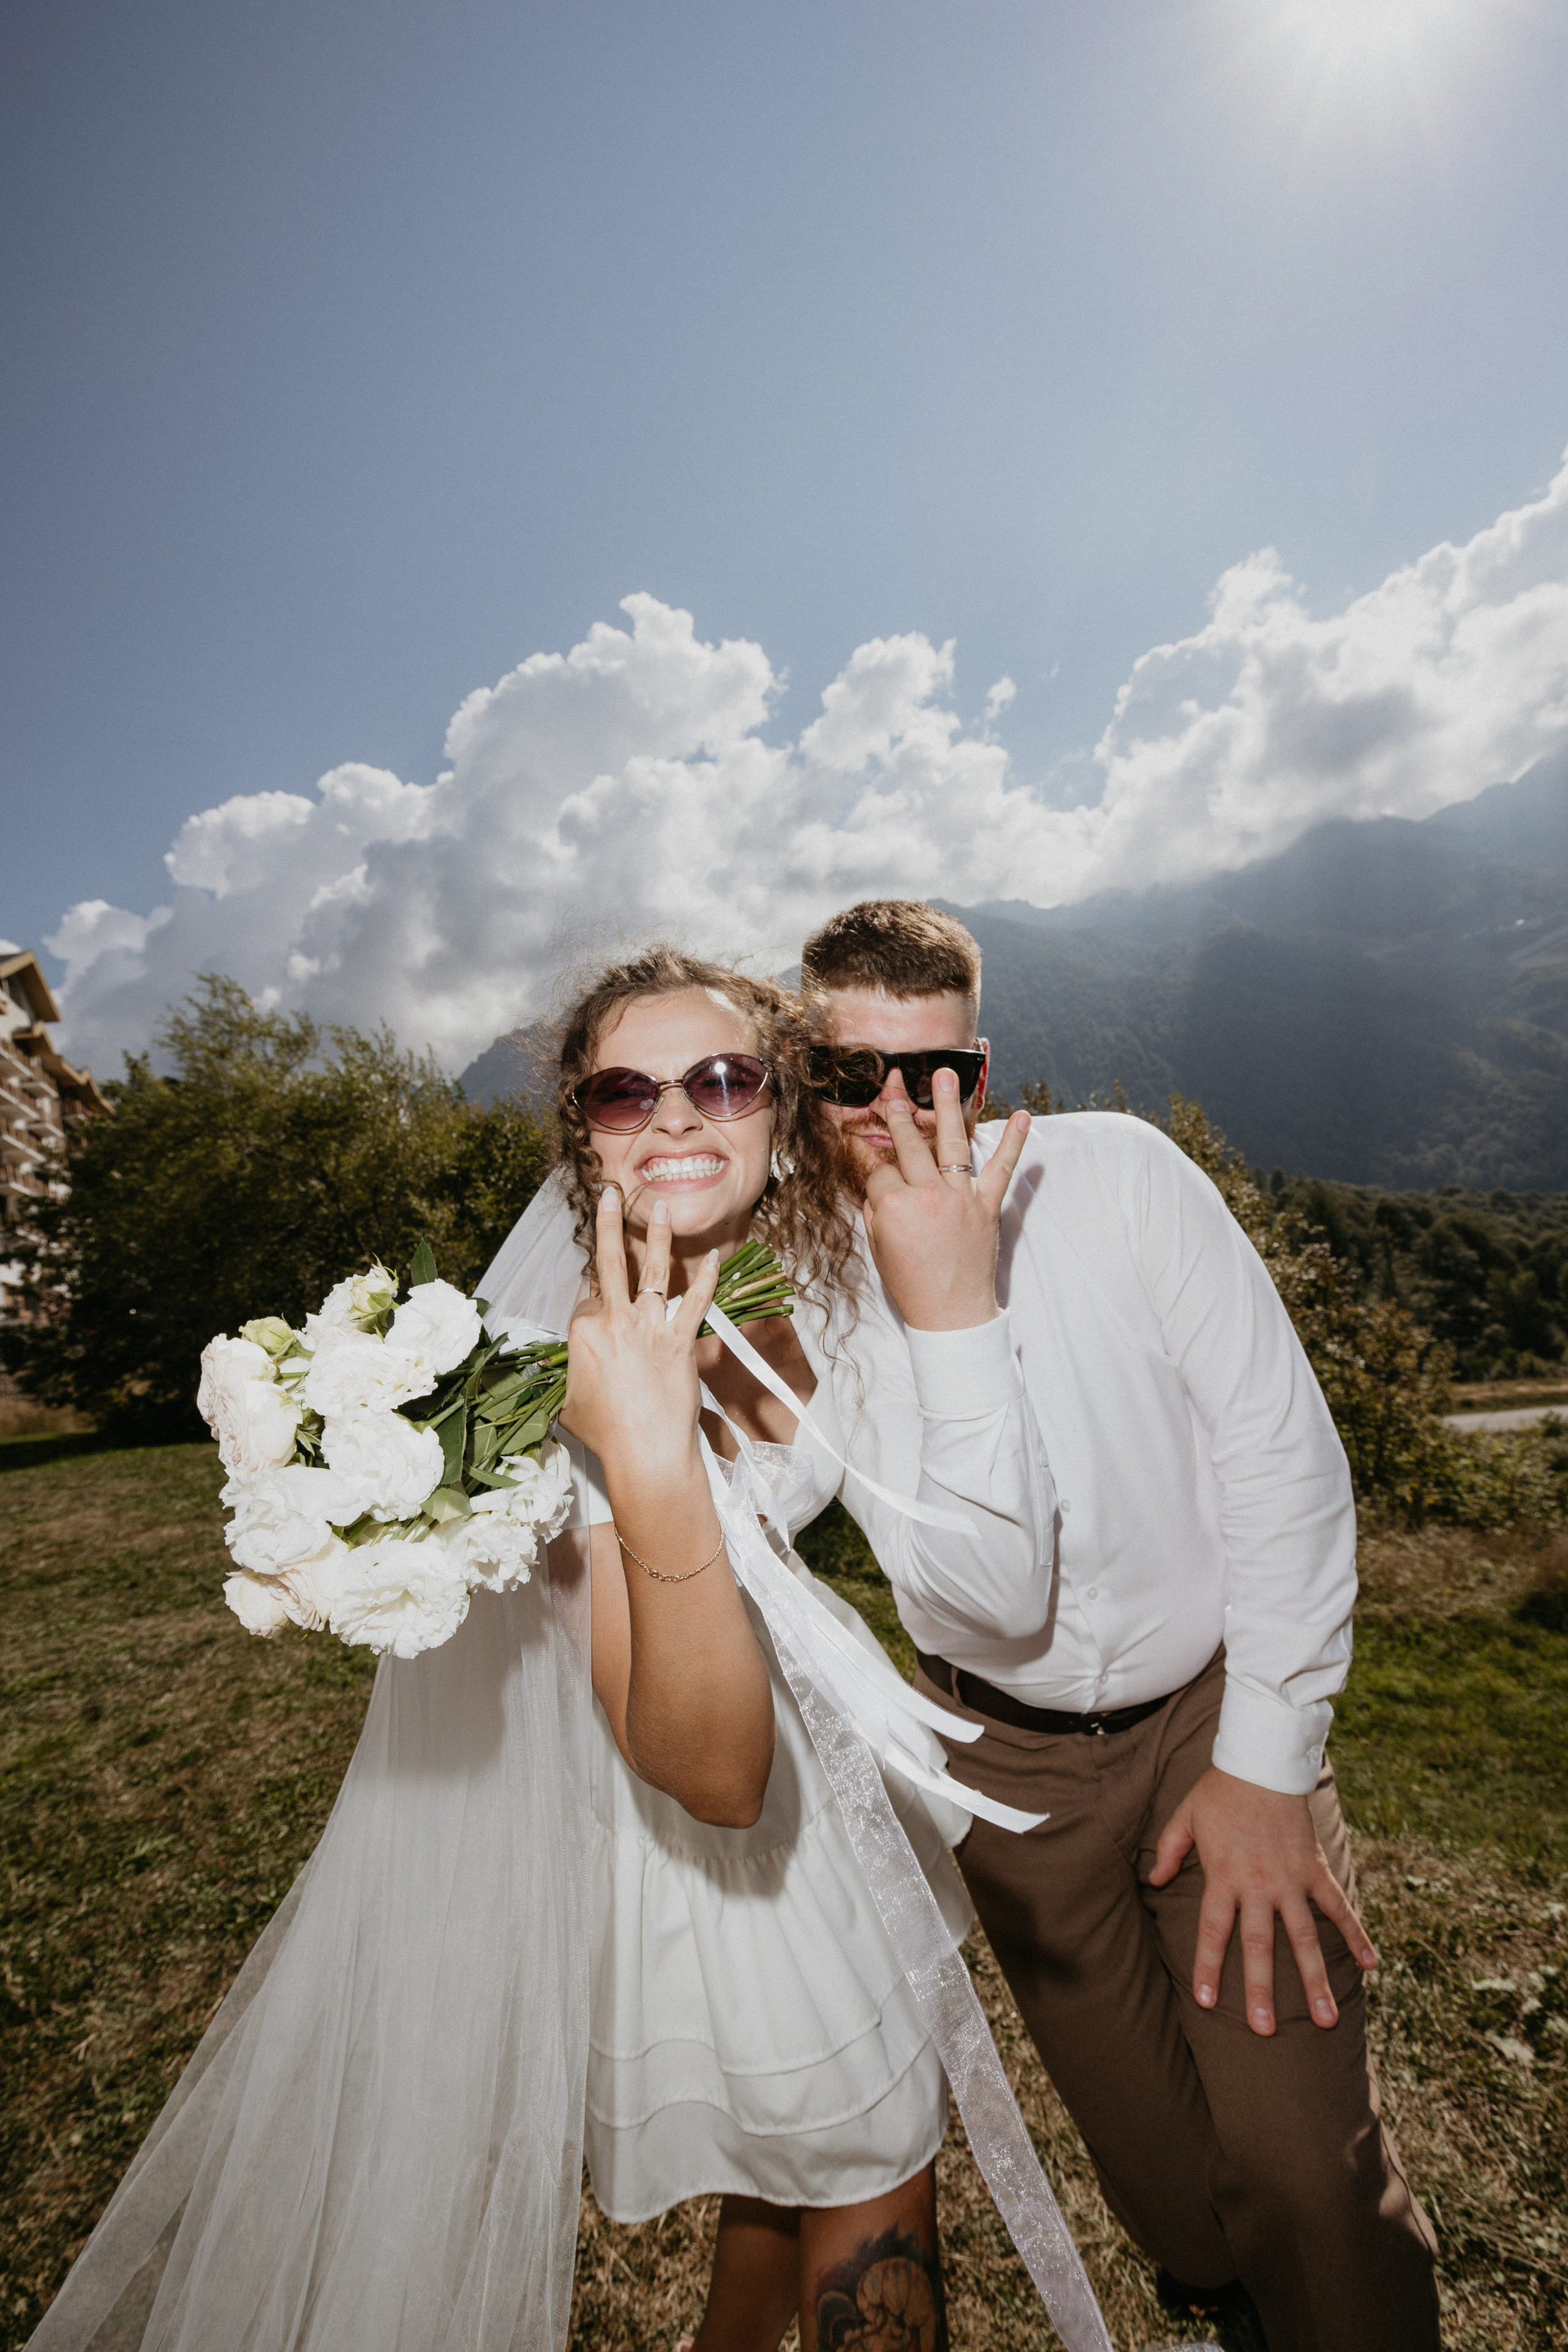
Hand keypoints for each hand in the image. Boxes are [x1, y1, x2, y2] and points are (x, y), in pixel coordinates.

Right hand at [559, 1191, 719, 1476]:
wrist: (644, 1452)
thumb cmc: (604, 1435)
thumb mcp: (568, 1402)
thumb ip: (570, 1375)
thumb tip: (574, 1370)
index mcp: (581, 1334)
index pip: (586, 1302)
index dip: (593, 1309)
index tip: (600, 1320)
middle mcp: (614, 1321)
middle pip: (608, 1264)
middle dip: (607, 1223)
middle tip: (609, 1192)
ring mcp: (649, 1328)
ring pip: (651, 1271)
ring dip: (656, 1236)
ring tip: (661, 1206)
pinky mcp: (680, 1340)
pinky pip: (695, 1301)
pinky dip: (706, 1278)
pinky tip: (714, 1256)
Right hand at [861, 1070, 1029, 1330]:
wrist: (951, 1314)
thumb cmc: (911, 1284)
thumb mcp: (878, 1246)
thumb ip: (876, 1208)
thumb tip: (879, 1179)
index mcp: (893, 1206)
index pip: (879, 1170)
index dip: (875, 1171)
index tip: (874, 1171)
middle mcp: (927, 1195)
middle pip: (910, 1145)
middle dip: (898, 1115)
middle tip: (894, 1090)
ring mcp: (960, 1198)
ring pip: (952, 1142)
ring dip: (949, 1105)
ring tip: (945, 1075)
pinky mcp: (987, 1206)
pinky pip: (1002, 1169)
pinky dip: (1014, 1143)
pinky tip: (1023, 1116)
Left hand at [1148, 1766, 1377, 2034]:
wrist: (1262, 1761)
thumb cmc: (1220, 1791)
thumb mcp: (1185, 1817)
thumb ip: (1169, 1851)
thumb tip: (1153, 1879)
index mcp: (1223, 1876)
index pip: (1212, 1930)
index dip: (1208, 1966)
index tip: (1207, 2003)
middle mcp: (1258, 1885)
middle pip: (1258, 1945)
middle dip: (1260, 1989)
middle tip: (1264, 2030)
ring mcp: (1291, 1880)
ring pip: (1304, 1938)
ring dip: (1315, 1979)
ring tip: (1326, 2020)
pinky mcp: (1316, 1869)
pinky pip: (1338, 1907)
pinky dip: (1356, 1934)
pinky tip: (1372, 1965)